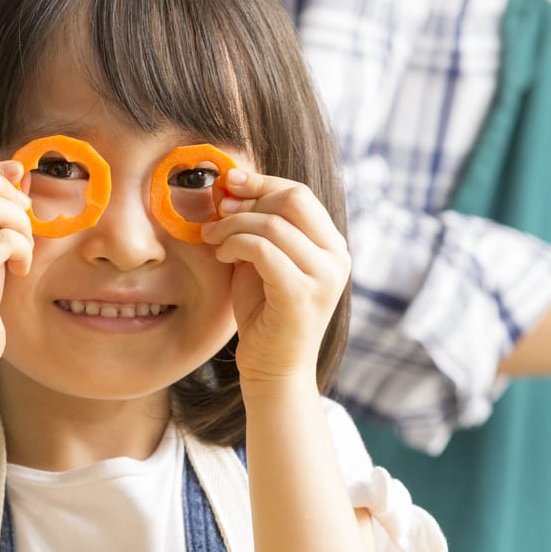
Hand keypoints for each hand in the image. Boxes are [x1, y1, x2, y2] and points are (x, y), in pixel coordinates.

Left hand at [203, 169, 349, 386]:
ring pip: (273, 223)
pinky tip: (222, 256)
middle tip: (218, 214)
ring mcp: (324, 276)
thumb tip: (228, 186)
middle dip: (248, 200)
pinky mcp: (302, 294)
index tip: (229, 182)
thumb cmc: (264, 314)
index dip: (262, 182)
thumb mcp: (261, 260)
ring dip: (234, 225)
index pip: (300, 193)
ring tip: (214, 239)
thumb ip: (255, 226)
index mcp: (331, 245)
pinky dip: (236, 245)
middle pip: (293, 198)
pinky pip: (264, 250)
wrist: (274, 369)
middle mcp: (336, 256)